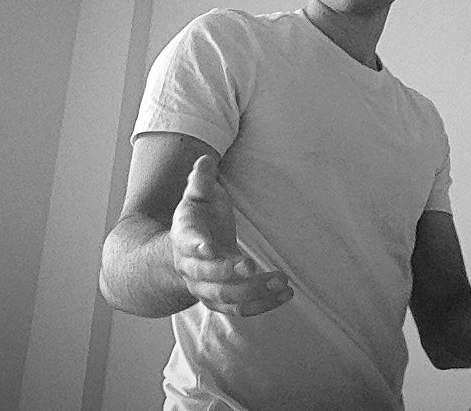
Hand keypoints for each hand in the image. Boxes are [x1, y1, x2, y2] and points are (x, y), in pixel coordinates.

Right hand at [169, 155, 292, 315]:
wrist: (188, 250)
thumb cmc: (199, 217)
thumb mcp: (198, 195)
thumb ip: (200, 180)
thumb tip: (204, 160)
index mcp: (184, 237)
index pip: (187, 243)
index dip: (196, 246)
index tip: (208, 247)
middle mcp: (191, 267)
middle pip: (206, 277)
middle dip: (230, 274)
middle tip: (254, 267)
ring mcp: (205, 287)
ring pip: (225, 298)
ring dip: (254, 293)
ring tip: (283, 282)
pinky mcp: (221, 300)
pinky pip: (240, 310)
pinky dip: (263, 305)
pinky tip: (286, 295)